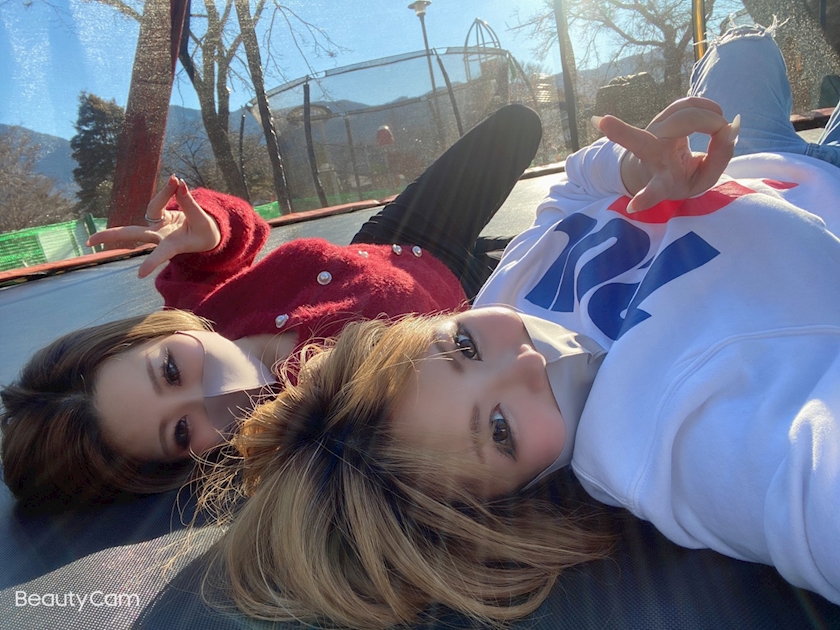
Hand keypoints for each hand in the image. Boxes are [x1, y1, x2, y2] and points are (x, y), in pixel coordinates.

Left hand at [87, 175, 221, 277]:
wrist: (206, 234)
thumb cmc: (204, 233)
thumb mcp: (202, 220)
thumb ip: (189, 203)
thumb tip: (178, 182)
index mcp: (173, 245)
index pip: (161, 254)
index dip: (152, 263)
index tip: (140, 275)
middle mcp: (160, 237)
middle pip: (132, 234)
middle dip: (111, 235)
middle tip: (89, 241)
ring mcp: (156, 226)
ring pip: (152, 207)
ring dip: (163, 194)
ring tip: (176, 180)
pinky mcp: (158, 216)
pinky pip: (159, 200)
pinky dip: (168, 191)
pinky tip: (176, 183)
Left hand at [594, 97, 739, 212]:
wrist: (659, 169)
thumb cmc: (681, 178)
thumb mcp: (703, 180)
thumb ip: (719, 158)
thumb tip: (730, 128)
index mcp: (660, 178)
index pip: (653, 188)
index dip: (645, 197)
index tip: (629, 206)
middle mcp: (651, 151)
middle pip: (682, 123)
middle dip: (709, 123)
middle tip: (726, 135)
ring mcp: (654, 130)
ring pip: (683, 108)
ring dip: (711, 113)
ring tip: (722, 127)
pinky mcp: (661, 117)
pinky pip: (687, 104)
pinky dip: (708, 107)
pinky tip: (717, 114)